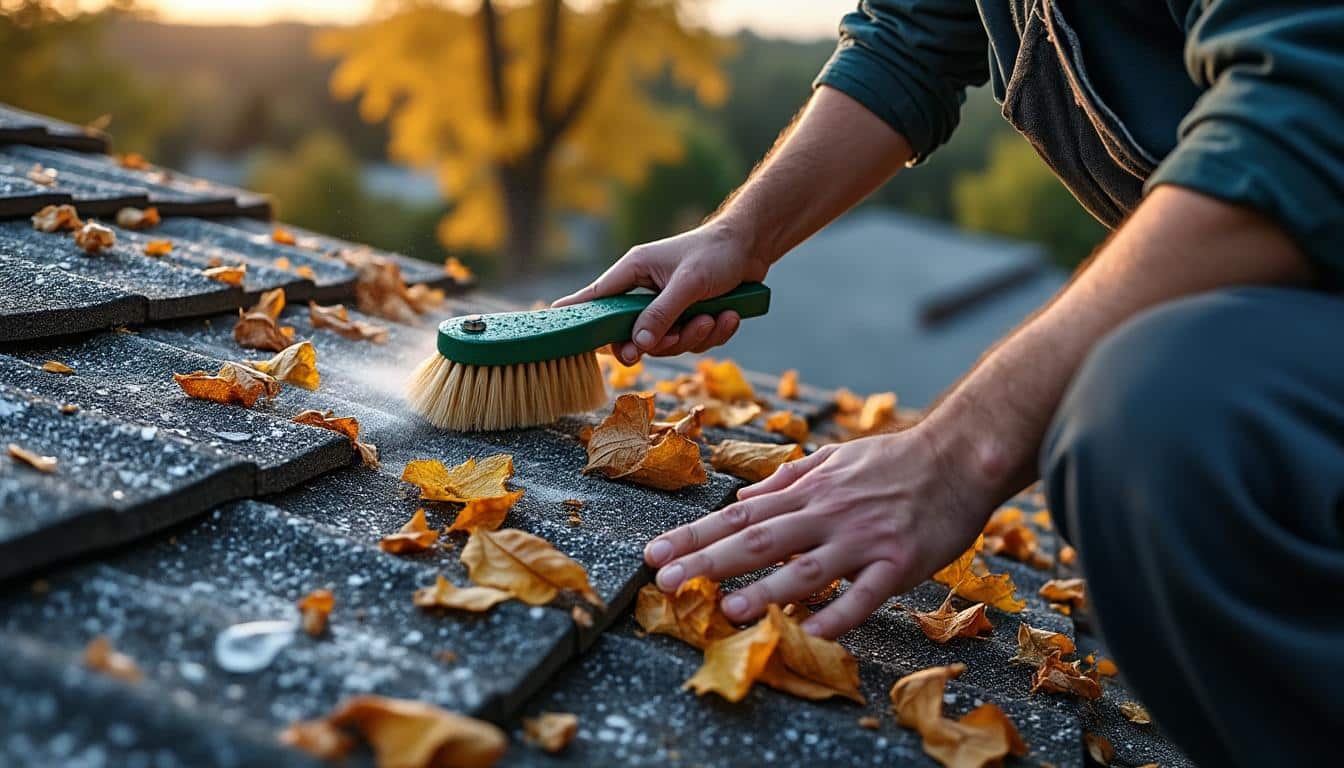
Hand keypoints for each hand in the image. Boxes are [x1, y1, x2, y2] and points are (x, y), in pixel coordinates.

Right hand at [552, 221, 767, 363]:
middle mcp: (645, 291)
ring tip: (715, 318)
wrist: (753, 245)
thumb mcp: (688, 283)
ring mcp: (668, 306)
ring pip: (667, 342)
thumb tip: (638, 345)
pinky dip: (713, 333)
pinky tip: (729, 316)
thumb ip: (661, 313)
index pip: (595, 298)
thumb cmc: (716, 252)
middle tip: (671, 340)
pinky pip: (692, 341)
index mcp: (633, 271)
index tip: (561, 335)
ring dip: (694, 336)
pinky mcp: (690, 316)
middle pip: (632, 334)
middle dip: (660, 341)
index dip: (579, 318)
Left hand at [642, 428, 993, 638]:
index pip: (738, 516)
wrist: (961, 454)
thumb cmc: (895, 459)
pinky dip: (837, 613)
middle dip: (708, 561)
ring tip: (725, 607)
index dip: (694, 535)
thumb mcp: (834, 458)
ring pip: (806, 568)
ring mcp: (862, 538)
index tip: (655, 553)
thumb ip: (787, 479)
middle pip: (759, 540)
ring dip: (764, 589)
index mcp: (808, 490)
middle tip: (665, 581)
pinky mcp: (899, 562)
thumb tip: (741, 501)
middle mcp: (827, 513)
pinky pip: (864, 594)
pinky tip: (809, 630)